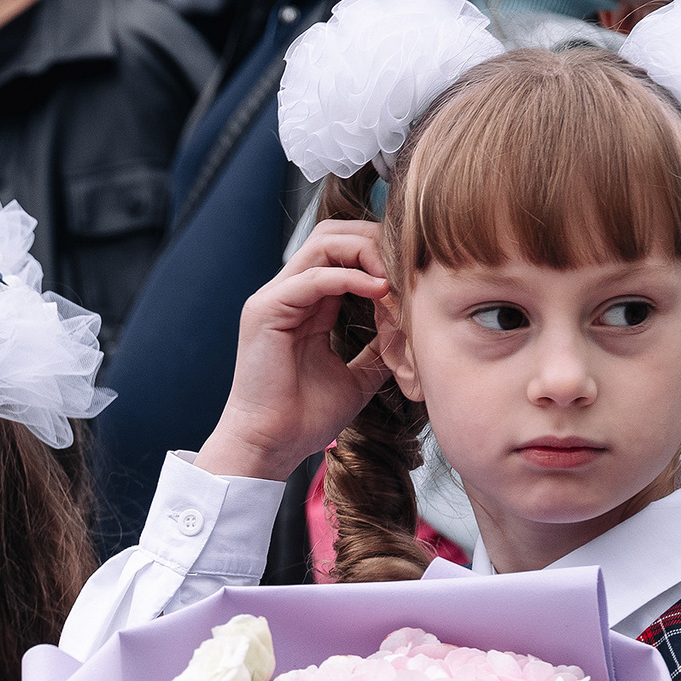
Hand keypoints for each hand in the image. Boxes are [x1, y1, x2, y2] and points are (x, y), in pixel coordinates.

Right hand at [194, 219, 396, 484]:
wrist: (270, 447)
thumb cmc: (304, 419)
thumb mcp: (358, 376)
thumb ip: (379, 348)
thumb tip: (410, 332)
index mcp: (304, 306)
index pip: (343, 252)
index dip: (381, 255)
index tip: (413, 277)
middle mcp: (286, 295)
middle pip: (334, 234)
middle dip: (376, 241)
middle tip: (408, 266)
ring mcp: (273, 299)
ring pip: (325, 243)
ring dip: (367, 254)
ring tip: (395, 278)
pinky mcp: (266, 311)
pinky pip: (315, 277)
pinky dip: (351, 278)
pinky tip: (379, 291)